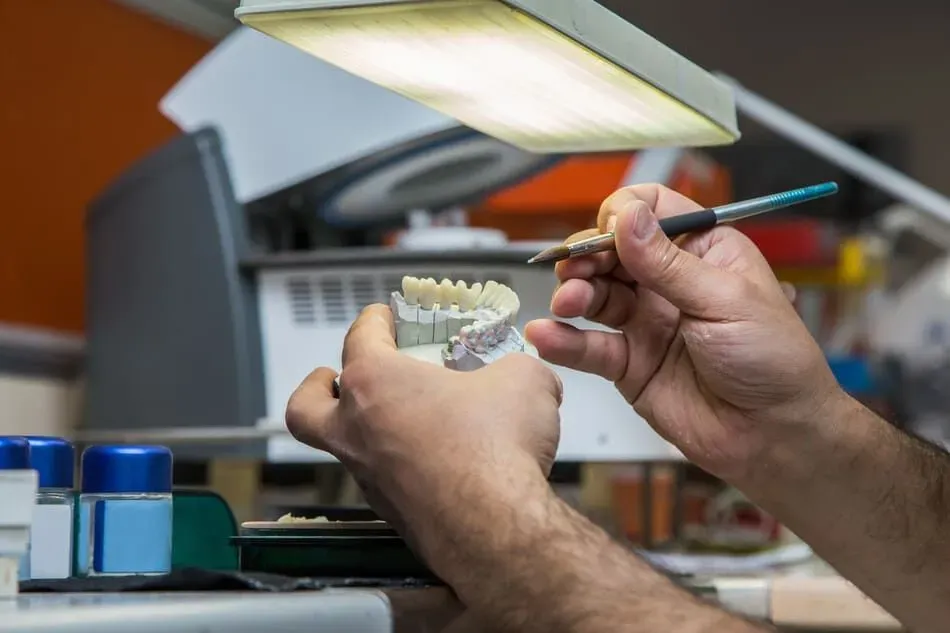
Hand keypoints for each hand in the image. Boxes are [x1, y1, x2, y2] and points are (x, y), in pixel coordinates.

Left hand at [284, 305, 562, 566]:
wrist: (495, 528)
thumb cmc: (492, 451)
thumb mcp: (523, 380)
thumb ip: (515, 368)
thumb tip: (524, 374)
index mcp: (374, 382)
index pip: (359, 336)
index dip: (374, 319)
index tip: (384, 316)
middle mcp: (357, 430)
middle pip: (307, 405)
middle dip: (318, 387)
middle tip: (335, 378)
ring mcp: (369, 477)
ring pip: (345, 448)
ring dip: (366, 430)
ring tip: (406, 421)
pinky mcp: (392, 513)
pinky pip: (385, 483)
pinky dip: (403, 468)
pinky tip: (442, 464)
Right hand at [524, 185, 842, 483]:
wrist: (775, 435)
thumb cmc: (774, 361)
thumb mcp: (726, 300)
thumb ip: (668, 263)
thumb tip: (627, 216)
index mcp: (702, 251)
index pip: (651, 210)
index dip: (624, 214)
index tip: (610, 231)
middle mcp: (669, 281)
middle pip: (611, 251)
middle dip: (588, 255)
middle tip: (576, 268)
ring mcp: (646, 321)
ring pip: (594, 294)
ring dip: (573, 293)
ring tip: (567, 302)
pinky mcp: (629, 362)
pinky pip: (589, 345)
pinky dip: (563, 339)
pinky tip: (547, 335)